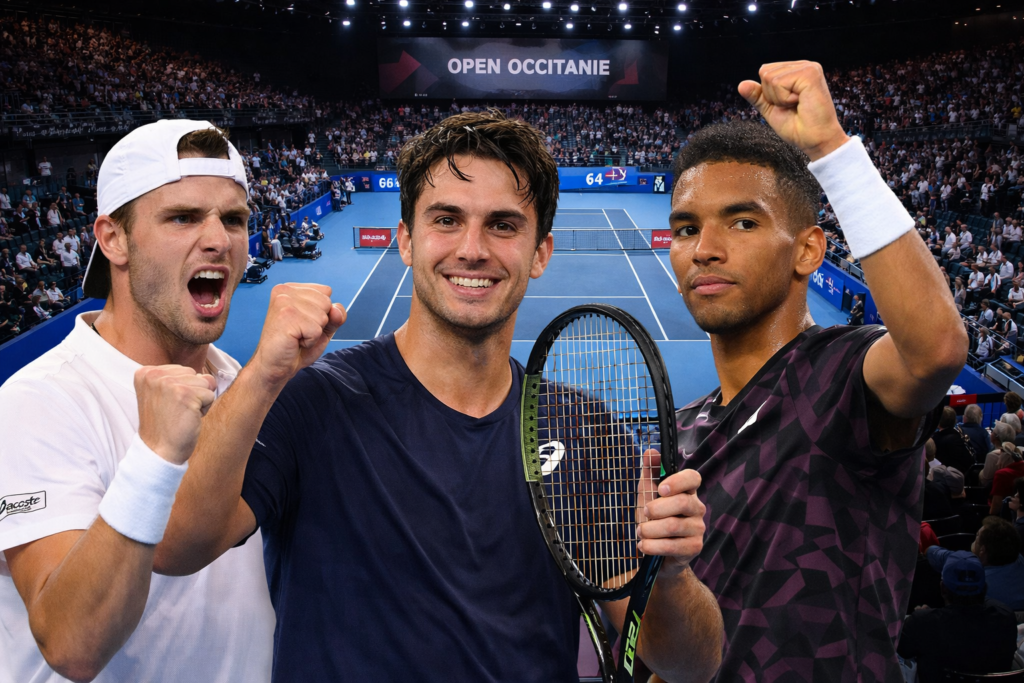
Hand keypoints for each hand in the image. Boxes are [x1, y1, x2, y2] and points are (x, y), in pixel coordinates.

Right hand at [135, 365, 217, 464]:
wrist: (159, 451)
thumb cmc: (165, 425)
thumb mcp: (164, 394)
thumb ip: (181, 379)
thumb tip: (209, 377)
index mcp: (146, 372)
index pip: (182, 370)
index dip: (182, 389)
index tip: (167, 405)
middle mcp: (154, 375)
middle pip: (194, 373)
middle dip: (192, 393)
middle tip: (175, 411)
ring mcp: (169, 384)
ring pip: (204, 382)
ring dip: (199, 401)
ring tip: (181, 414)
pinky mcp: (185, 394)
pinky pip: (210, 395)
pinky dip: (204, 409)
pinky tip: (188, 418)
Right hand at [250, 283, 346, 387]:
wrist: (275, 366)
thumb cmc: (295, 346)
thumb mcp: (322, 328)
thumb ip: (335, 316)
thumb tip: (336, 310)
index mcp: (292, 289)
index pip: (326, 292)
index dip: (322, 312)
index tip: (304, 322)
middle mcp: (285, 291)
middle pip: (326, 302)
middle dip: (319, 322)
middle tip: (299, 331)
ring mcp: (284, 302)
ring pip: (323, 316)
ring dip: (314, 333)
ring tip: (296, 337)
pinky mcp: (286, 316)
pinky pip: (316, 330)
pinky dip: (310, 341)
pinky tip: (294, 341)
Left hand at [635, 450, 705, 575]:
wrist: (656, 551)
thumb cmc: (653, 519)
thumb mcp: (647, 494)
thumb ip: (649, 472)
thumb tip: (651, 451)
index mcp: (687, 491)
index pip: (693, 478)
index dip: (678, 481)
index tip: (661, 489)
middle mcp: (697, 508)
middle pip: (682, 502)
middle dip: (656, 509)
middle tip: (643, 513)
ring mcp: (698, 528)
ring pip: (674, 525)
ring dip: (650, 529)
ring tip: (639, 532)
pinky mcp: (694, 547)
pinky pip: (673, 546)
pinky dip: (653, 546)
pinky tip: (643, 545)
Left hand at [737, 60, 848, 161]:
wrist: (815, 141)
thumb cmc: (798, 127)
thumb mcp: (772, 109)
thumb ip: (758, 96)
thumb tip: (741, 84)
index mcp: (796, 71)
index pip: (765, 72)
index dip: (769, 94)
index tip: (788, 105)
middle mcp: (803, 65)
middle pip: (765, 72)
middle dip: (772, 95)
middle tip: (793, 106)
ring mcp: (808, 68)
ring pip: (769, 77)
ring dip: (779, 98)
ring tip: (797, 104)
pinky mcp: (810, 73)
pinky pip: (778, 82)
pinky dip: (784, 99)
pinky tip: (800, 102)